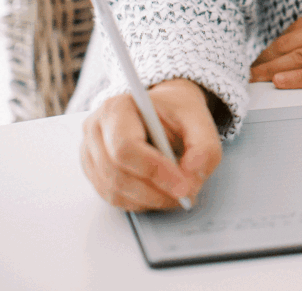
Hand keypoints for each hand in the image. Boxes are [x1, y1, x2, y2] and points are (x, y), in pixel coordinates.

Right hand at [80, 77, 221, 210]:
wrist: (163, 110)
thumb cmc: (175, 111)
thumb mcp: (199, 119)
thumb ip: (204, 145)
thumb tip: (193, 173)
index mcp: (118, 107)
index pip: (126, 147)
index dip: (154, 171)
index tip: (182, 186)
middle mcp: (97, 129)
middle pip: (117, 173)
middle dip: (154, 191)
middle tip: (183, 195)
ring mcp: (90, 152)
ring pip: (114, 191)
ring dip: (148, 200)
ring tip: (174, 194)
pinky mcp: (94, 172)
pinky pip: (112, 198)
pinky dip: (139, 202)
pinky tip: (158, 192)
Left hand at [249, 0, 301, 88]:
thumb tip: (295, 45)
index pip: (291, 31)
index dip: (270, 47)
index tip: (256, 58)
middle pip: (290, 45)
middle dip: (265, 59)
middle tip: (246, 72)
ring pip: (301, 59)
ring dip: (273, 69)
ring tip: (255, 79)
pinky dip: (298, 78)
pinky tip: (281, 81)